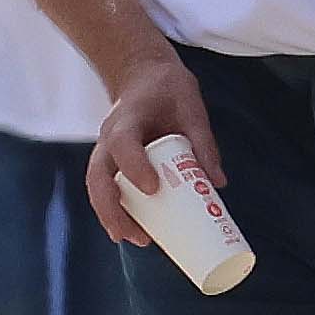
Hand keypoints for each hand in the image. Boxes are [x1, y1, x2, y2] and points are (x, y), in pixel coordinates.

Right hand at [79, 50, 217, 257]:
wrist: (142, 75)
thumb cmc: (168, 90)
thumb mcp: (192, 109)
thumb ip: (203, 143)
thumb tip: (218, 184)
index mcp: (127, 119)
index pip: (123, 144)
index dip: (134, 167)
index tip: (154, 190)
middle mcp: (109, 138)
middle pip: (98, 177)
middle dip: (113, 209)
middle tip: (137, 235)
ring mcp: (106, 150)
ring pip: (97, 186)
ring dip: (111, 215)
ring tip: (136, 239)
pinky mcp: (112, 160)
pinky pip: (106, 188)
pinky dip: (115, 211)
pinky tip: (132, 231)